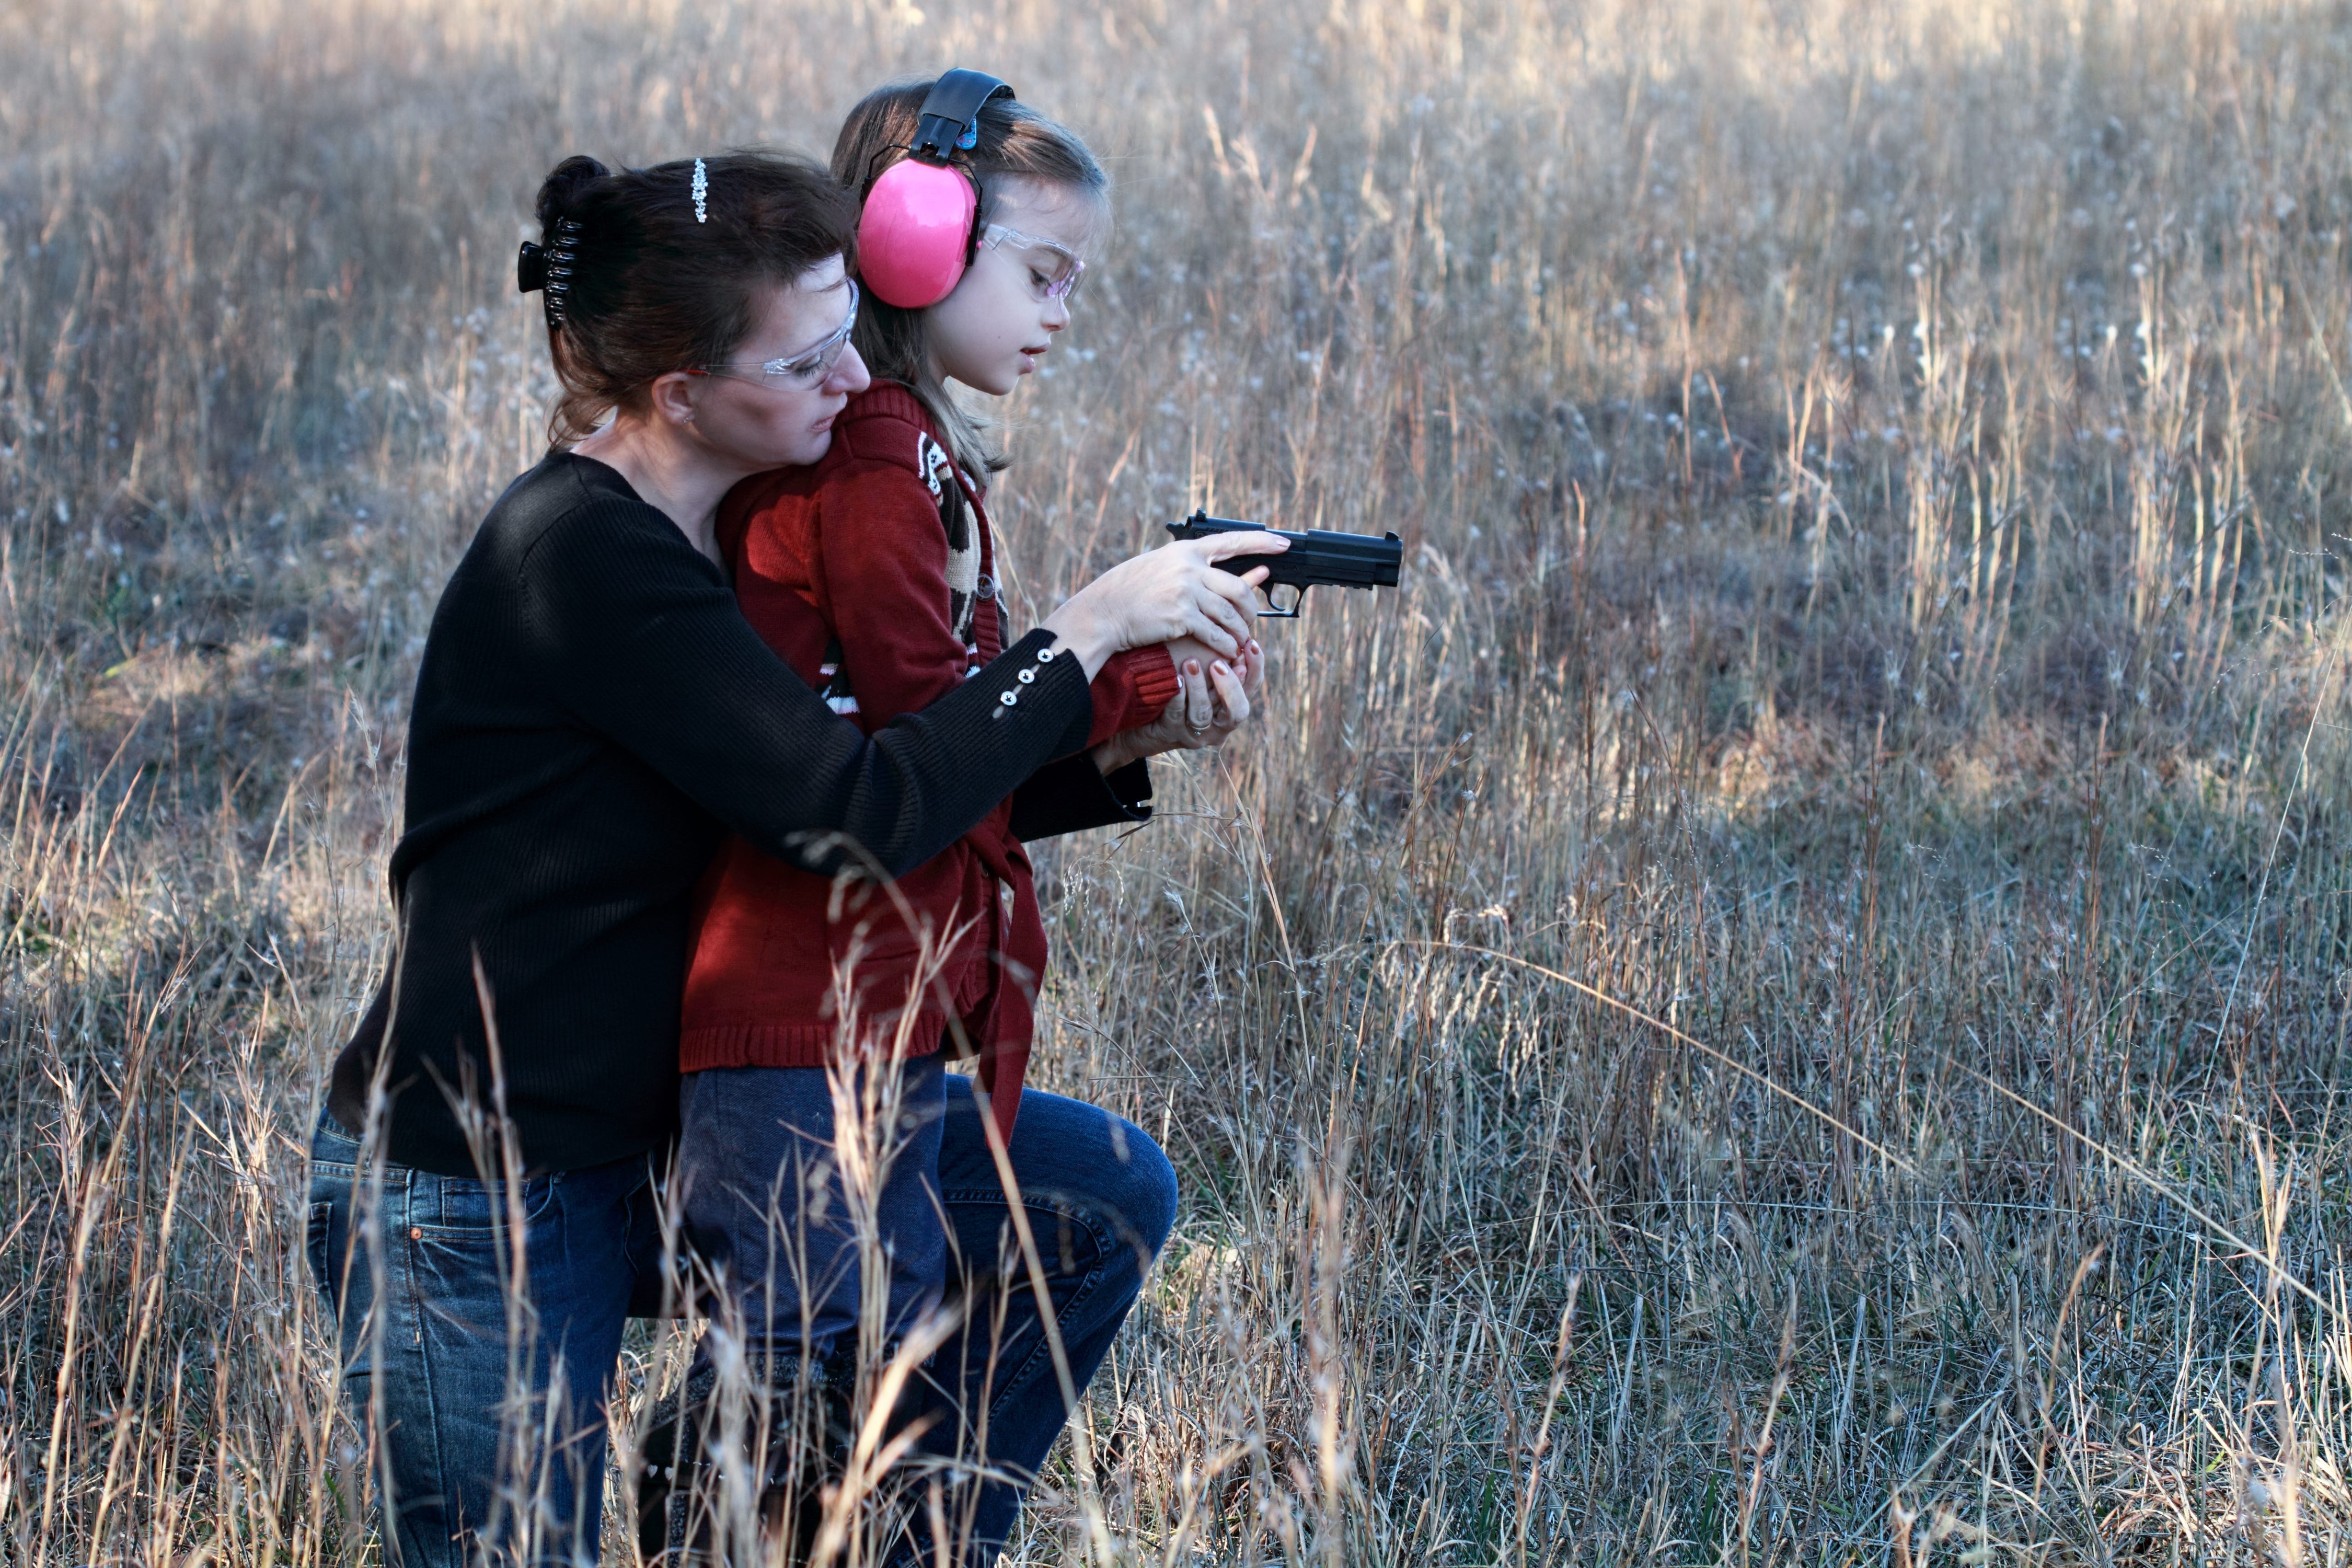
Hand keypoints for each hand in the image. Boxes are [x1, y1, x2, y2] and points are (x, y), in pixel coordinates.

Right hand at [1040, 532, 1288, 675]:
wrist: (1104, 612)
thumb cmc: (1129, 591)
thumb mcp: (1159, 566)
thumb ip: (1188, 566)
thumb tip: (1217, 570)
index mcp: (1185, 551)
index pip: (1232, 541)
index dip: (1261, 542)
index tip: (1283, 544)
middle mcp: (1188, 568)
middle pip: (1238, 587)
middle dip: (1252, 607)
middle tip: (1253, 621)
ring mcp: (1185, 592)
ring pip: (1230, 613)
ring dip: (1240, 631)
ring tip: (1241, 641)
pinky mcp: (1181, 617)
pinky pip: (1216, 633)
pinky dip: (1226, 645)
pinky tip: (1228, 651)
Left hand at [1092, 638, 1265, 772]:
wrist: (1142, 719)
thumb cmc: (1179, 688)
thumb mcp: (1203, 674)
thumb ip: (1219, 657)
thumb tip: (1234, 624)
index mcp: (1230, 706)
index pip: (1251, 687)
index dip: (1255, 667)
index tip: (1250, 643)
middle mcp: (1217, 724)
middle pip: (1238, 711)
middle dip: (1230, 686)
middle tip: (1218, 661)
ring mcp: (1193, 732)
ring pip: (1203, 713)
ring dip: (1198, 687)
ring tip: (1190, 663)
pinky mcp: (1170, 733)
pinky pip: (1175, 716)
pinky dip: (1177, 696)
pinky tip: (1174, 679)